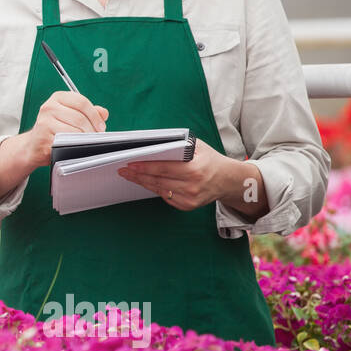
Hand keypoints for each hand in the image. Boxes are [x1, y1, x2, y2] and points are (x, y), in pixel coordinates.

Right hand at [19, 91, 109, 167]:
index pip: (82, 102)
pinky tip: (74, 147)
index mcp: (58, 97)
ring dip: (84, 139)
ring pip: (74, 130)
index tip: (101, 126)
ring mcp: (44, 121)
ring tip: (86, 143)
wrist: (34, 145)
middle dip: (92, 130)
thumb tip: (103, 113)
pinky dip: (73, 145)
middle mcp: (49, 106)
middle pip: (80, 117)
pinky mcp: (43, 136)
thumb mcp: (71, 116)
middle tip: (96, 138)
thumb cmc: (55, 130)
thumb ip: (88, 112)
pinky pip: (66, 141)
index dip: (95, 116)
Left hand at [116, 138, 236, 210]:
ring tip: (129, 175)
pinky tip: (144, 182)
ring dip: (142, 182)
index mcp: (195, 170)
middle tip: (122, 170)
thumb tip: (154, 144)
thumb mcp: (198, 147)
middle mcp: (192, 187)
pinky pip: (165, 197)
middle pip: (158, 181)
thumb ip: (179, 145)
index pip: (163, 168)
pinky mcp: (187, 206)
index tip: (130, 164)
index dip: (145, 167)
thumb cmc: (210, 160)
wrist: (228, 181)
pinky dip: (154, 189)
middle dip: (138, 175)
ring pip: (159, 190)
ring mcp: (189, 199)